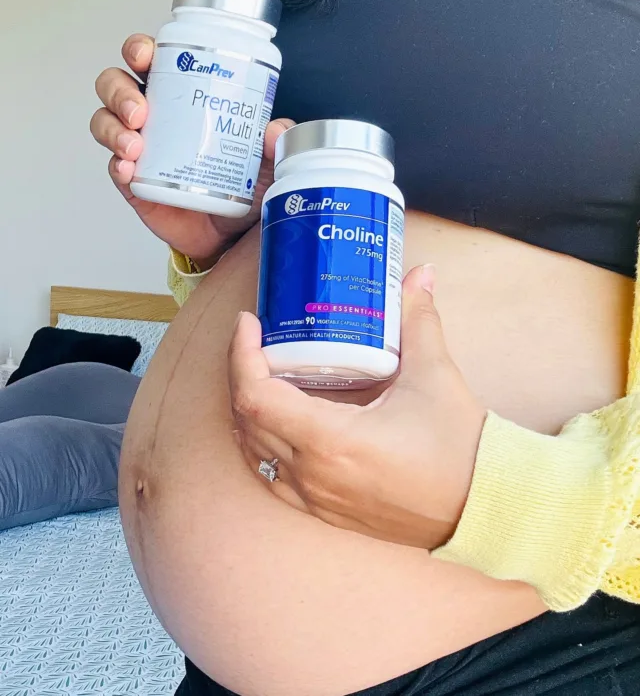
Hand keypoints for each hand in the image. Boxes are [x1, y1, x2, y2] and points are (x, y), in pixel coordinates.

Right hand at [90, 33, 292, 268]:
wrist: (235, 233)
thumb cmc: (245, 186)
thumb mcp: (267, 161)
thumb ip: (275, 142)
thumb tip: (275, 128)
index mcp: (183, 97)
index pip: (152, 61)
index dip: (139, 50)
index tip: (145, 56)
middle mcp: (156, 118)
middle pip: (116, 85)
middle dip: (119, 90)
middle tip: (140, 110)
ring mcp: (140, 149)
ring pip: (105, 122)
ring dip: (112, 127)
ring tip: (135, 144)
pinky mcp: (134, 183)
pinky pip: (114, 168)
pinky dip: (116, 165)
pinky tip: (128, 168)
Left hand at [229, 265, 486, 548]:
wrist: (483, 507)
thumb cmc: (460, 448)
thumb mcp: (435, 376)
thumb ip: (419, 319)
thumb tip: (420, 274)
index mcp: (331, 440)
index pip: (255, 396)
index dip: (241, 355)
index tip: (249, 325)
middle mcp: (313, 475)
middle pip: (245, 421)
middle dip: (241, 375)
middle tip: (257, 342)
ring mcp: (317, 499)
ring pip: (254, 454)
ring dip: (248, 412)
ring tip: (264, 375)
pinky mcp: (326, 513)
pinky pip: (273, 479)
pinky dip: (263, 446)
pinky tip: (280, 423)